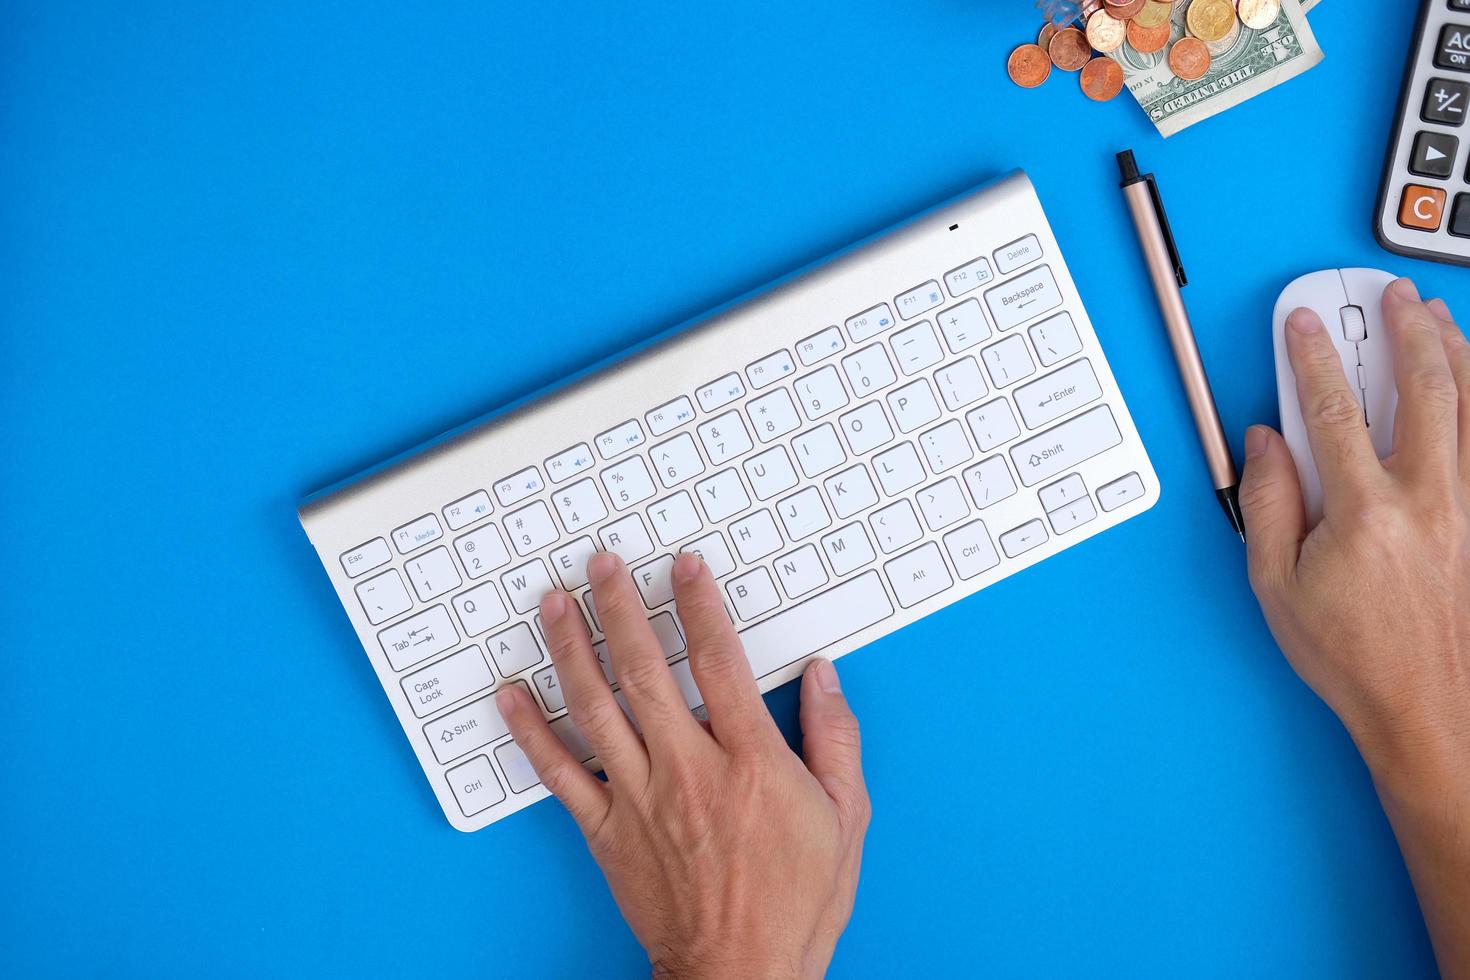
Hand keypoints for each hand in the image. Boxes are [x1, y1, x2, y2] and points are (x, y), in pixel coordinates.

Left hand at [496, 552, 869, 979]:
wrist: (742, 975)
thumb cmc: (795, 903)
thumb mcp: (844, 818)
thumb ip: (833, 740)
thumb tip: (823, 679)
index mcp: (751, 762)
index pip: (719, 661)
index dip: (699, 604)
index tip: (684, 567)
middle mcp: (689, 771)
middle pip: (645, 670)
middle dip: (619, 607)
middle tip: (601, 564)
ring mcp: (642, 800)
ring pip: (595, 708)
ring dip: (570, 649)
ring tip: (552, 604)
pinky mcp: (608, 831)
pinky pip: (560, 773)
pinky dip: (531, 732)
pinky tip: (512, 695)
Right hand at [1238, 277, 1469, 976]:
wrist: (1430, 711)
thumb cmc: (1351, 656)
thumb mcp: (1274, 586)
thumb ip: (1266, 504)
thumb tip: (1266, 443)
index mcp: (1364, 513)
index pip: (1333, 409)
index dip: (1312, 356)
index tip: (1302, 323)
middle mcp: (1429, 501)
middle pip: (1426, 388)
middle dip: (1406, 330)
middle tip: (1393, 295)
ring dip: (1457, 352)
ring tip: (1440, 317)